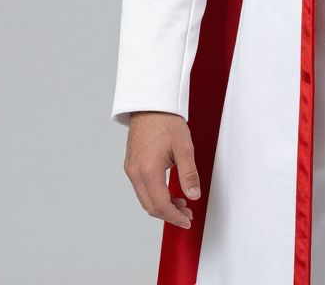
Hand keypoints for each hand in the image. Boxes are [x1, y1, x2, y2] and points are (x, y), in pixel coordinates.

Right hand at [123, 111, 201, 229]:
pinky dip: (155, 195)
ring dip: (162, 205)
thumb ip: (189, 173)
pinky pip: (141, 188)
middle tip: (187, 214)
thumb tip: (194, 195)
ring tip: (181, 203)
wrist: (150, 104)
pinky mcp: (131, 165)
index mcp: (148, 170)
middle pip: (150, 206)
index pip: (160, 205)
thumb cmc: (167, 121)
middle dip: (169, 214)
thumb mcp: (184, 146)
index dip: (175, 216)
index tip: (187, 220)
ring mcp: (131, 169)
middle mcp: (135, 173)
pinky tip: (169, 191)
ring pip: (145, 199)